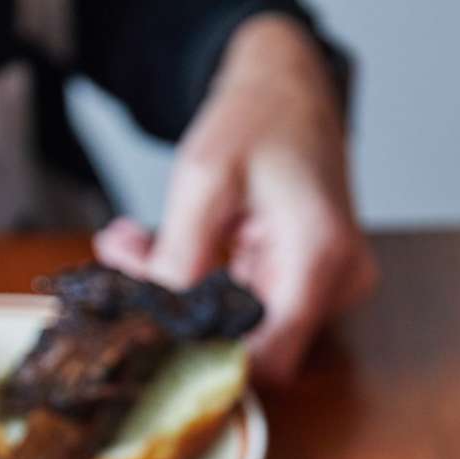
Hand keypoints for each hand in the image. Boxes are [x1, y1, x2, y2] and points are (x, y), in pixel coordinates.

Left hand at [91, 15, 374, 383]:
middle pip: (249, 343)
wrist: (288, 94)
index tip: (152, 336)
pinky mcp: (309, 287)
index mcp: (319, 256)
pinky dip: (201, 285)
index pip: (270, 359)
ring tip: (135, 245)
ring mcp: (327, 288)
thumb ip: (179, 259)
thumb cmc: (256, 122)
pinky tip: (167, 246)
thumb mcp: (203, 181)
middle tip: (122, 262)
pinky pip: (246, 308)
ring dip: (183, 296)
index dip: (208, 363)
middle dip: (178, 316)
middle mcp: (337, 283)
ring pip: (241, 328)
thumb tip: (157, 329)